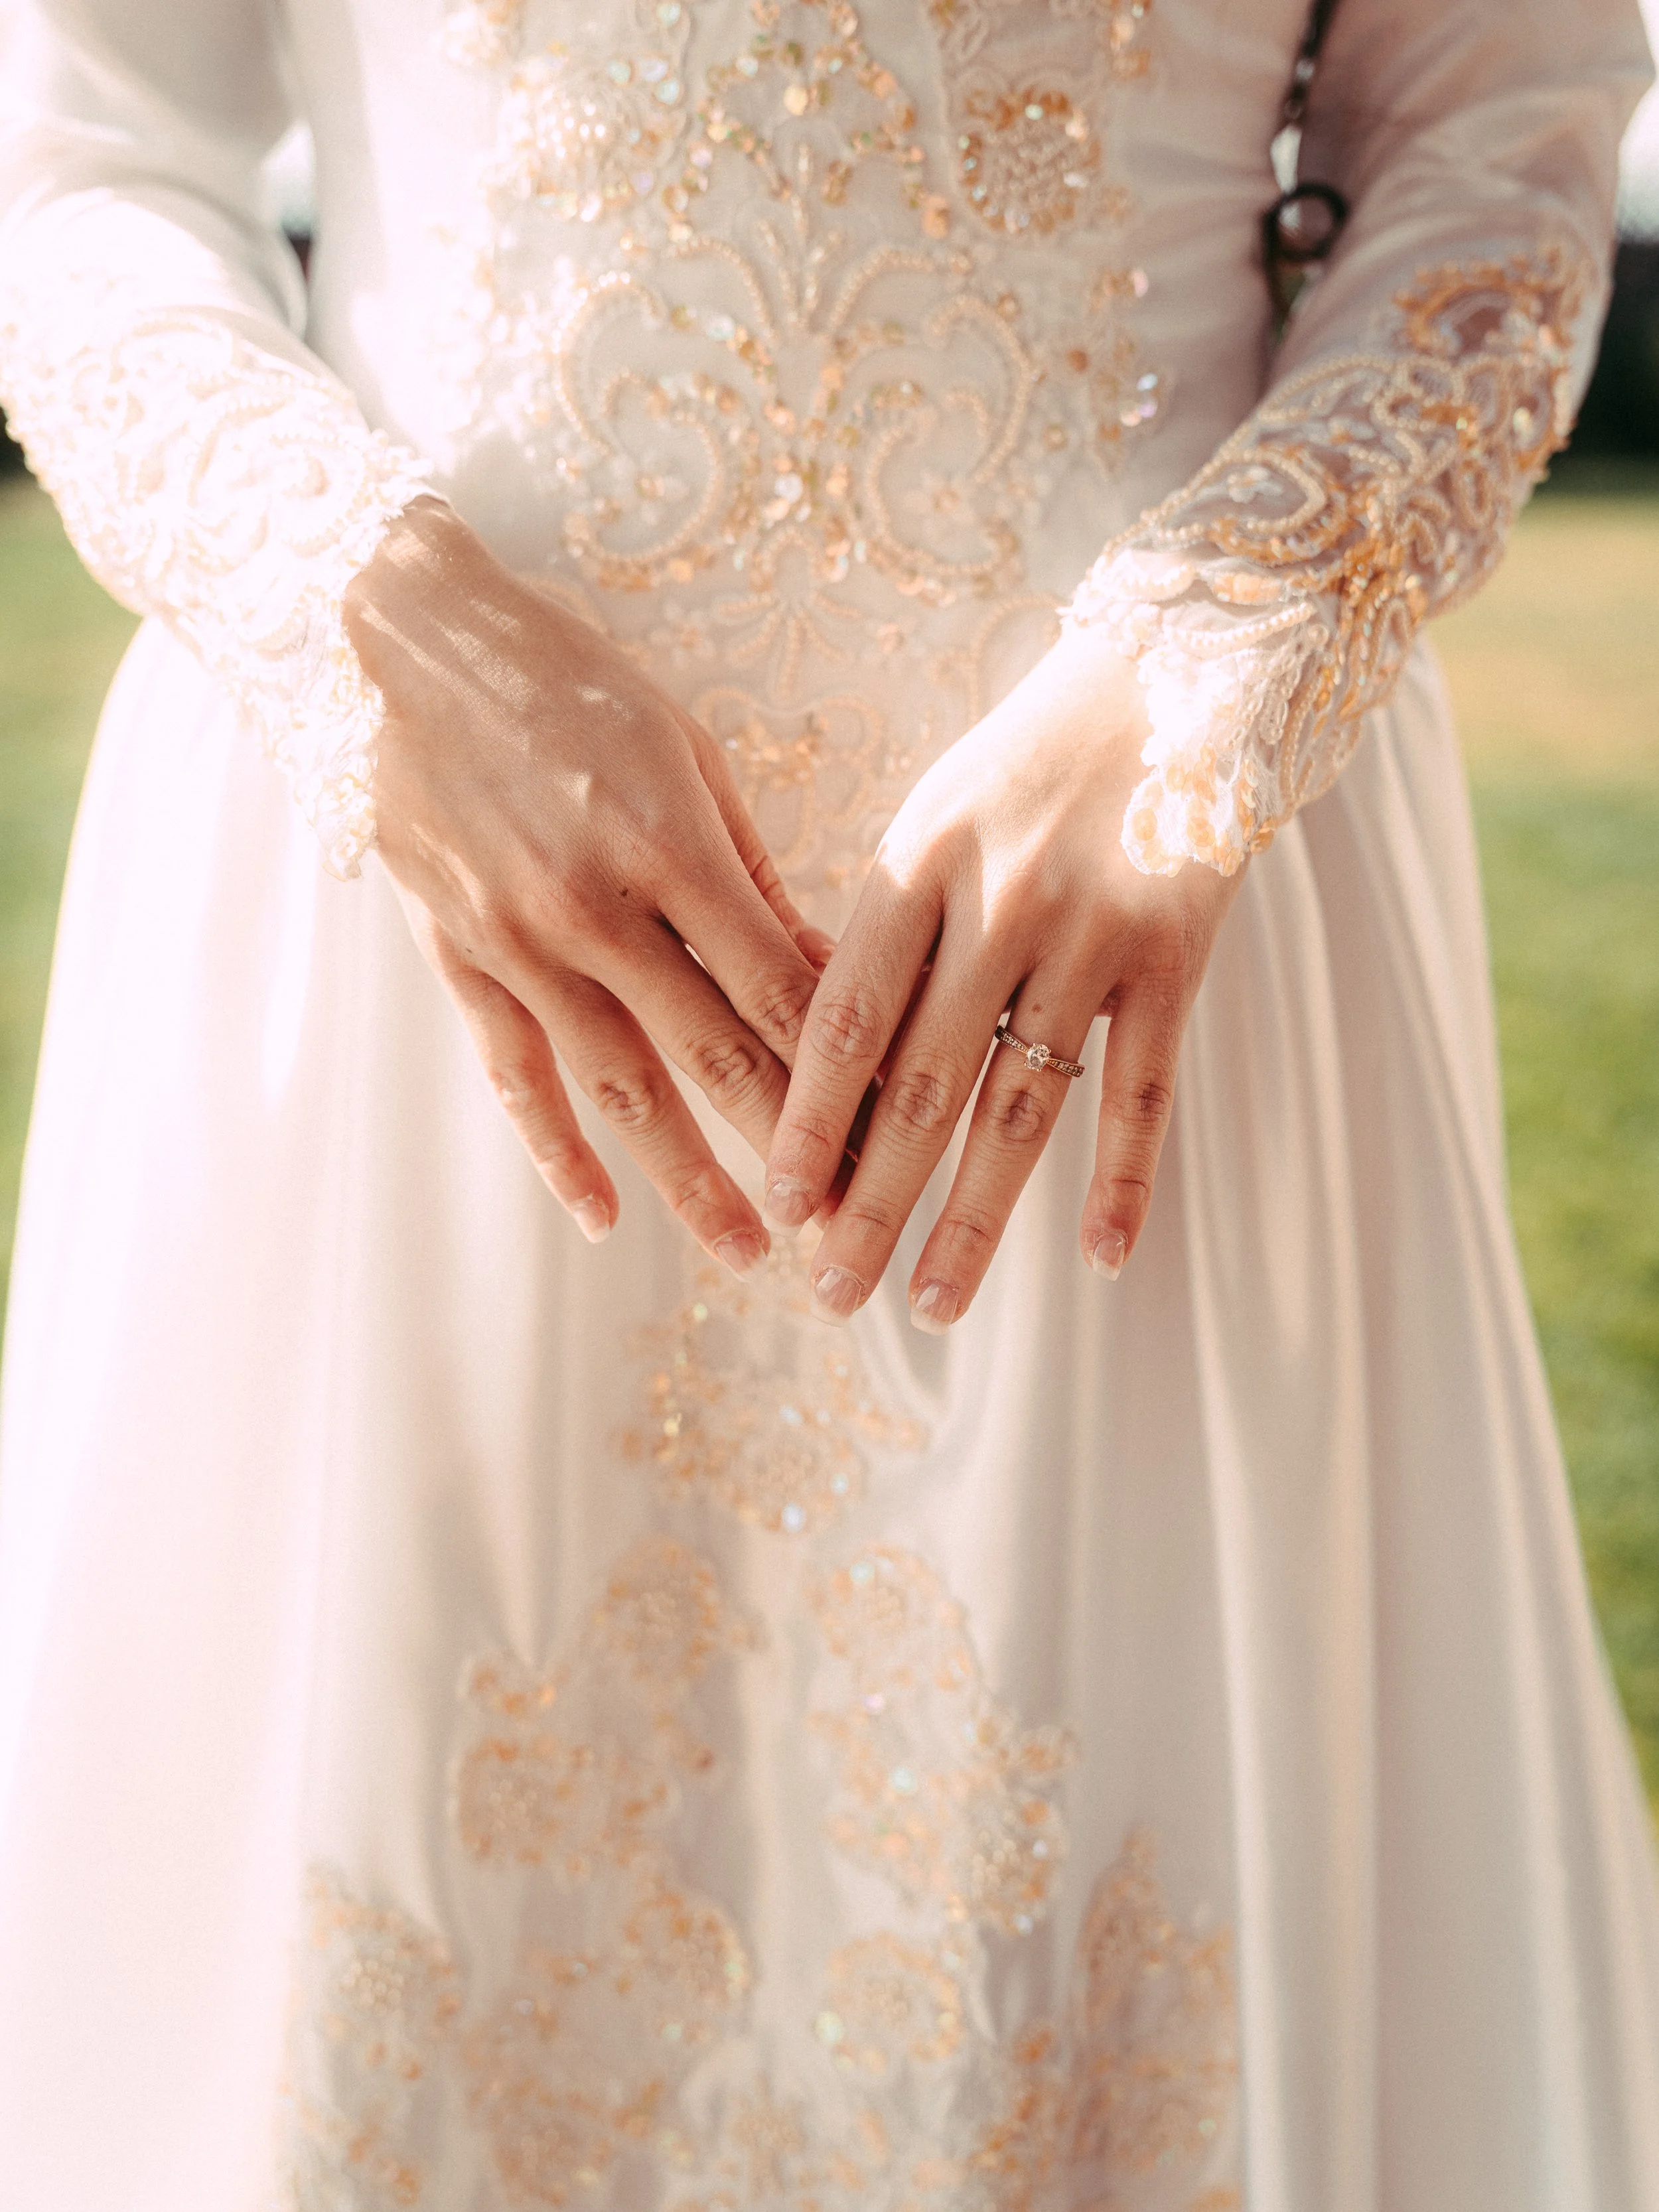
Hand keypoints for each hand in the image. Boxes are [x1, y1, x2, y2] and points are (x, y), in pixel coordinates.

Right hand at [344, 499, 831, 1273]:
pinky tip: (601, 1213)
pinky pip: (515, 1075)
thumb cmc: (568, 683)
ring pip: (618, 1087)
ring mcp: (518, 943)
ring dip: (687, 1177)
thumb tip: (819, 967)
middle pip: (712, 1050)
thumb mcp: (683, 750)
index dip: (840, 1062)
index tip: (895, 1121)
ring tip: (745, 1249)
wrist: (403, 648)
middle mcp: (592, 907)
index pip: (774, 983)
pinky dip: (558, 1151)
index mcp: (666, 843)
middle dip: (787, 1141)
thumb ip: (750, 871)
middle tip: (845, 1215)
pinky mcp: (460, 959)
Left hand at [761, 624, 1241, 1326]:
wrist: (1174, 677)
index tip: (779, 1208)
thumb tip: (817, 1065)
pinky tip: (1105, 1260)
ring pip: (1022, 1107)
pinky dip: (1127, 1178)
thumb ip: (881, 931)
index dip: (807, 1123)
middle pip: (921, 1087)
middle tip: (833, 1294)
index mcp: (916, 866)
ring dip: (975, 1218)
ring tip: (932, 1304)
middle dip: (869, 1201)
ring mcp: (1091, 936)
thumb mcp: (931, 820)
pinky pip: (1146, 1089)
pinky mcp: (1175, 957)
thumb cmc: (1024, 766)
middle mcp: (998, 905)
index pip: (843, 1022)